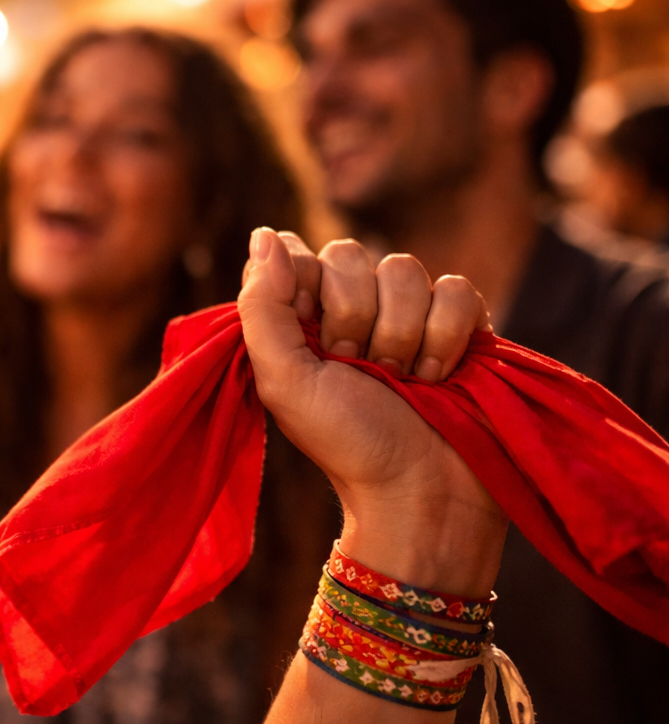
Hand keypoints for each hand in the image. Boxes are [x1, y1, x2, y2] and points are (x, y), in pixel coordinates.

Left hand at [237, 228, 506, 594]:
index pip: (296, 253)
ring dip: (401, 334)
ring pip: (405, 268)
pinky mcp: (460, 322)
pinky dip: (446, 335)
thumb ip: (262, 306)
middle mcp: (351, 307)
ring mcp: (407, 312)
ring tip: (402, 381)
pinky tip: (439, 376)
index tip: (312, 341)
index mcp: (300, 318)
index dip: (306, 289)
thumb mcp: (284, 380)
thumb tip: (263, 233)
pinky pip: (456, 289)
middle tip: (357, 369)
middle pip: (350, 253)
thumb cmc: (346, 442)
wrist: (424, 490)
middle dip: (354, 318)